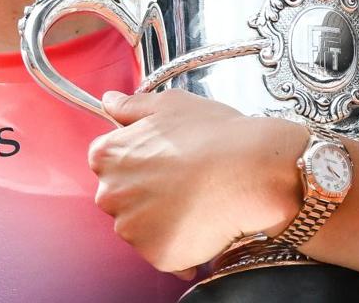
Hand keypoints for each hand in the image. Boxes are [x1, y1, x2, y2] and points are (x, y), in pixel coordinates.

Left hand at [88, 89, 307, 274]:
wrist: (252, 170)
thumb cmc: (213, 134)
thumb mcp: (168, 105)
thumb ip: (131, 107)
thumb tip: (109, 102)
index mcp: (106, 155)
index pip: (108, 165)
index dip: (138, 164)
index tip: (161, 163)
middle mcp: (110, 194)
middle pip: (121, 199)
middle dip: (145, 194)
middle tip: (181, 183)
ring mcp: (132, 228)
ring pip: (141, 228)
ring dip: (162, 222)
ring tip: (194, 204)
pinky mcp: (157, 255)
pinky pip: (164, 254)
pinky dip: (180, 247)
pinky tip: (202, 227)